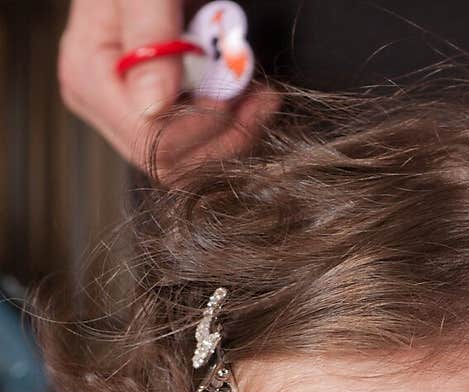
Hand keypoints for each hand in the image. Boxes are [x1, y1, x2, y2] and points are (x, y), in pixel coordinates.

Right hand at [59, 0, 278, 177]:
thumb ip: (149, 32)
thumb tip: (153, 105)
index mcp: (89, 77)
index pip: (153, 140)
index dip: (207, 124)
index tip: (243, 89)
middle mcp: (104, 106)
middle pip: (171, 163)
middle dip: (225, 135)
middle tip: (260, 96)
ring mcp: (128, 114)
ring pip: (188, 163)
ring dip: (233, 133)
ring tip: (255, 92)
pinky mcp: (155, 115)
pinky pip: (196, 146)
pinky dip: (229, 125)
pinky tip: (243, 95)